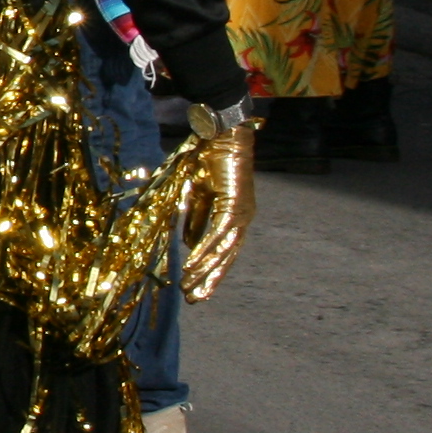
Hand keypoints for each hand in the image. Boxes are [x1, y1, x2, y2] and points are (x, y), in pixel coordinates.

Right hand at [178, 104, 256, 298]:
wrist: (220, 132)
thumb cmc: (209, 157)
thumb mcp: (197, 192)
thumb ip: (195, 217)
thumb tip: (189, 243)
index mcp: (234, 215)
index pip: (224, 249)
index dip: (211, 269)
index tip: (198, 287)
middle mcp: (242, 218)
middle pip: (227, 256)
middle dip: (210, 279)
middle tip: (195, 299)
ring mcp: (240, 213)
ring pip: (223, 251)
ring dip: (205, 271)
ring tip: (191, 289)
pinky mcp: (233, 206)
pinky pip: (217, 235)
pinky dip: (204, 251)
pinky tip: (191, 266)